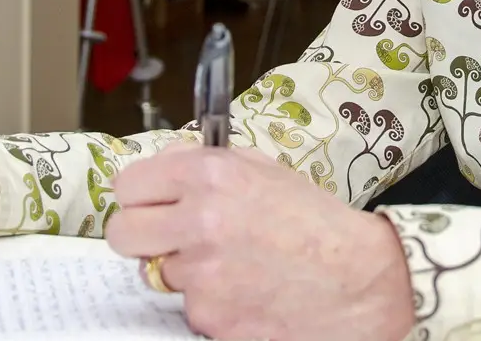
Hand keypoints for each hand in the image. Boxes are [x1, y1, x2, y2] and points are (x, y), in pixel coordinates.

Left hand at [106, 144, 415, 340]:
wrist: (358, 280)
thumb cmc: (314, 221)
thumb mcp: (262, 169)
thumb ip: (207, 163)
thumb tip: (163, 166)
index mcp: (210, 175)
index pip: (128, 185)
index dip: (140, 196)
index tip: (150, 203)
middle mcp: (199, 221)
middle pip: (123, 233)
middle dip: (142, 236)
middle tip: (169, 238)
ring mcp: (202, 275)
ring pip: (157, 274)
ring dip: (184, 271)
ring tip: (231, 264)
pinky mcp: (210, 318)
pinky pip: (188, 308)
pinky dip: (210, 302)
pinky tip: (244, 290)